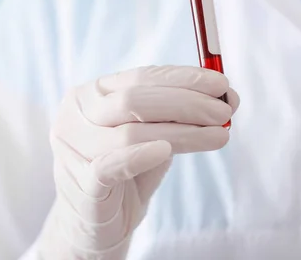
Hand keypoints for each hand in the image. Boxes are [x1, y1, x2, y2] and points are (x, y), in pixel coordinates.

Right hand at [36, 65, 239, 258]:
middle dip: (186, 102)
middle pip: (134, 100)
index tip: (221, 85)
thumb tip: (227, 98)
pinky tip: (166, 151)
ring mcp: (73, 150)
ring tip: (218, 136)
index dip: (183, 78)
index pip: (140, 77)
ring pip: (130, 133)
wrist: (92, 223)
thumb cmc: (123, 173)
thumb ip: (176, 115)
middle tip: (223, 112)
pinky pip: (110, 166)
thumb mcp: (148, 135)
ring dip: (182, 133)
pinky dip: (140, 156)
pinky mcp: (82, 185)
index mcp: (90, 95)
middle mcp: (75, 116)